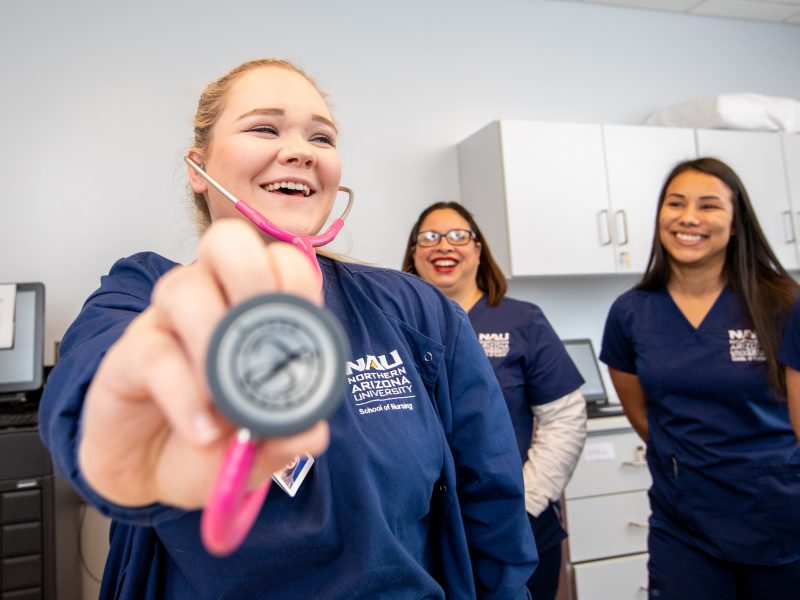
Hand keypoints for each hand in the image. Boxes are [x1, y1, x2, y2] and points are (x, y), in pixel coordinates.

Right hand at [78, 219, 329, 508]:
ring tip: (227, 404)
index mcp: (253, 309)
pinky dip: (184, 395)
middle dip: (254, 276)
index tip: (305, 337)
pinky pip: (153, 354)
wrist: (150, 476)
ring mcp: (165, 322)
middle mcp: (209, 300)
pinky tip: (203, 430)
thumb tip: (312, 431)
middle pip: (228, 241)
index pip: (281, 260)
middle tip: (264, 337)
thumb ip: (288, 438)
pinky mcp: (127, 355)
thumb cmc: (211, 443)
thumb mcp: (260, 447)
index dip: (299, 285)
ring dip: (214, 341)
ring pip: (184, 287)